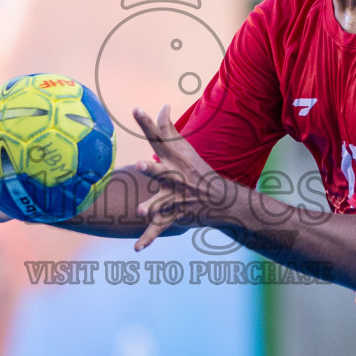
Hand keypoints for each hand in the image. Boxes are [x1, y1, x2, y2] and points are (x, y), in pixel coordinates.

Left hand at [132, 105, 228, 250]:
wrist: (220, 199)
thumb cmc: (197, 169)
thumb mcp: (184, 148)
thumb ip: (168, 128)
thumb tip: (162, 106)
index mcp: (173, 159)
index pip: (158, 138)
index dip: (147, 123)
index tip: (135, 109)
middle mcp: (173, 177)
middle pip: (160, 171)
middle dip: (151, 169)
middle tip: (139, 166)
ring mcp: (175, 198)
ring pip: (161, 203)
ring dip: (152, 207)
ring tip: (141, 211)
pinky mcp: (174, 216)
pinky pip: (158, 229)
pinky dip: (148, 240)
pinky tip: (136, 249)